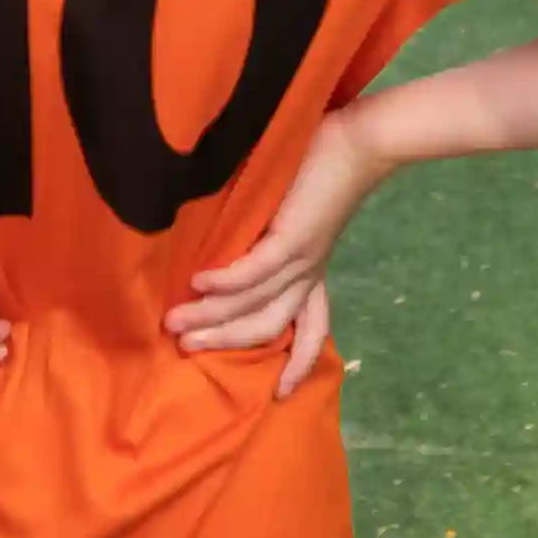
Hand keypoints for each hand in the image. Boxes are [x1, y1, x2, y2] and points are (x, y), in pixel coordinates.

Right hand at [165, 107, 393, 398]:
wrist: (363, 143)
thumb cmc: (325, 168)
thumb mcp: (298, 213)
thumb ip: (268, 233)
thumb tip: (223, 241)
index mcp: (313, 273)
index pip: (311, 331)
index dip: (298, 364)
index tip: (281, 394)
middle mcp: (308, 275)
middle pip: (267, 327)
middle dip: (224, 341)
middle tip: (182, 349)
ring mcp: (302, 260)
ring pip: (254, 305)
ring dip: (212, 318)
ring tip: (174, 323)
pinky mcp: (293, 239)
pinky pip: (253, 272)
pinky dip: (223, 282)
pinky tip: (196, 284)